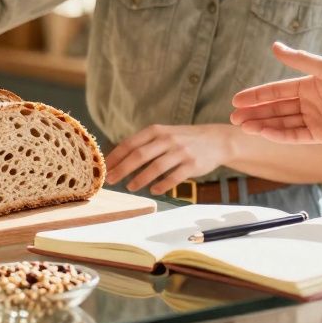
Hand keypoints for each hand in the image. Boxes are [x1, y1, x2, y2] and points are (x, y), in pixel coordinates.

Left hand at [104, 124, 232, 195]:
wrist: (216, 140)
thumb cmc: (183, 139)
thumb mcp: (164, 134)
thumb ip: (145, 144)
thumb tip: (118, 160)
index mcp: (156, 131)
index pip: (130, 143)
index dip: (116, 156)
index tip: (105, 168)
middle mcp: (167, 139)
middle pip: (140, 155)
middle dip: (122, 169)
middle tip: (111, 180)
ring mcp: (181, 151)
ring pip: (156, 167)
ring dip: (140, 179)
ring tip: (130, 187)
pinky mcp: (192, 164)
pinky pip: (174, 177)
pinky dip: (162, 185)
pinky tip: (153, 191)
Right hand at [230, 42, 321, 145]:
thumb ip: (300, 60)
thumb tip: (274, 46)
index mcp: (309, 85)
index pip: (276, 91)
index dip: (256, 95)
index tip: (236, 99)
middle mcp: (309, 103)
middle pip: (275, 108)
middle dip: (254, 113)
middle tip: (233, 116)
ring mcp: (314, 120)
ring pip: (282, 123)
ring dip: (262, 124)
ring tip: (243, 126)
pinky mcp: (321, 136)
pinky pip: (295, 136)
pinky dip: (278, 135)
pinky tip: (263, 133)